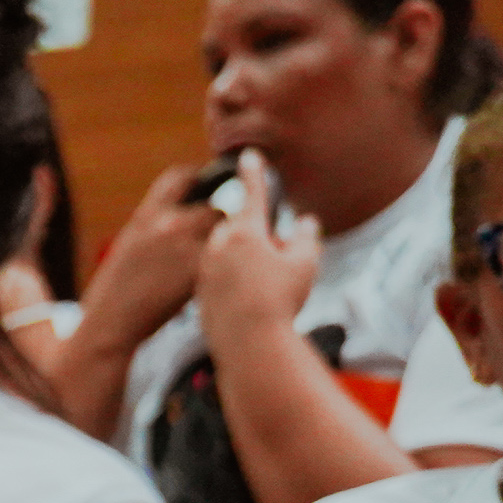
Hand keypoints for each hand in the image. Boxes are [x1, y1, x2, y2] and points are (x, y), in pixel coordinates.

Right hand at [70, 162, 220, 347]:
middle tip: (218, 238)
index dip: (198, 180)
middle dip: (218, 221)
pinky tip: (217, 280)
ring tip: (218, 261)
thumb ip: (154, 229)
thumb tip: (178, 221)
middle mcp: (166, 223)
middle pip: (212, 206)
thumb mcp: (128, 247)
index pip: (181, 178)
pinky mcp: (199, 268)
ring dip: (226, 241)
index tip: (207, 187)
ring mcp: (184, 245)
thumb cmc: (113, 293)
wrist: (109, 324)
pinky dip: (224, 265)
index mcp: (145, 215)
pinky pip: (224, 256)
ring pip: (224, 230)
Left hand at [193, 155, 322, 349]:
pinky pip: (217, 277)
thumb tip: (304, 222)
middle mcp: (218, 244)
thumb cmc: (280, 301)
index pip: (251, 193)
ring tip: (260, 288)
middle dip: (254, 237)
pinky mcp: (197, 290)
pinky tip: (244, 301)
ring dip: (241, 260)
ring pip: (225, 253)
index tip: (247, 156)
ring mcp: (204, 267)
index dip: (253, 173)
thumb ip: (305, 237)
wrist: (247, 345)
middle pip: (238, 228)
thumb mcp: (304, 264)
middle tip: (273, 263)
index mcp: (244, 231)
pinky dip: (230, 282)